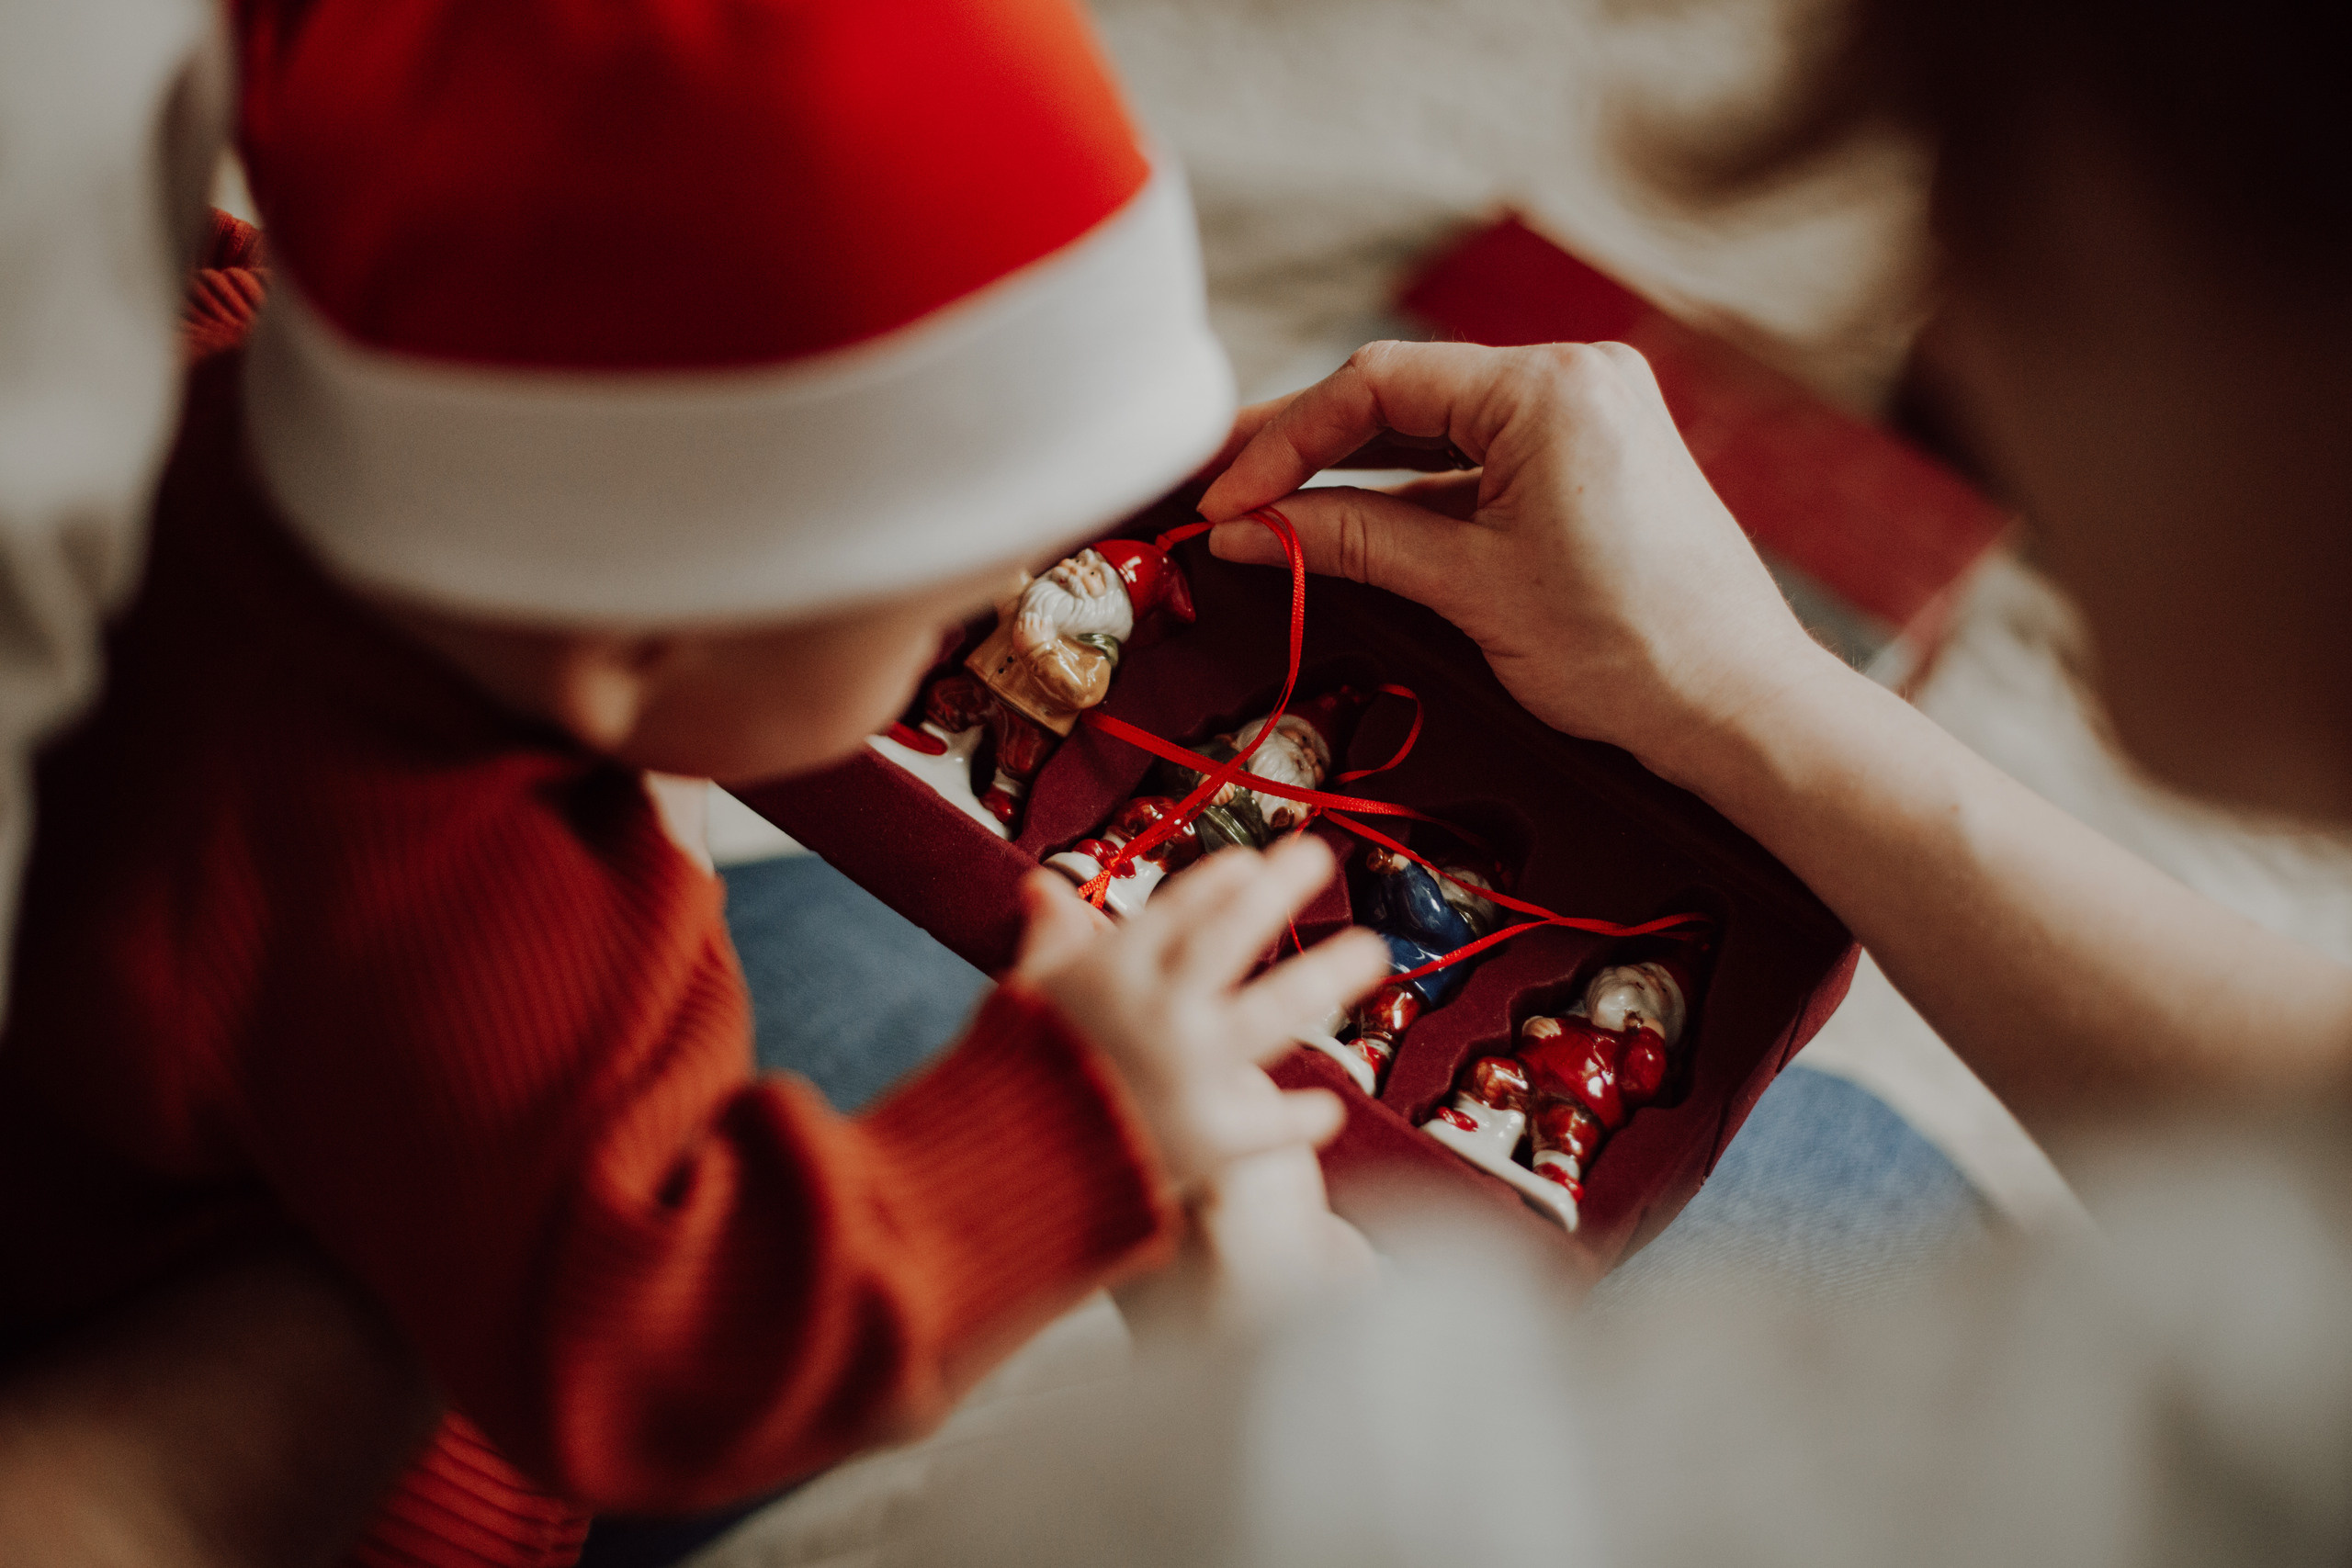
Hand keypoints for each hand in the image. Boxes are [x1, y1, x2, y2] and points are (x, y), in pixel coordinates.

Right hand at [1008, 836, 1390, 1193]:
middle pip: (1232, 939)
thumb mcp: (1030, 996)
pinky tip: (1328, 1110)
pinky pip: (1273, 1123)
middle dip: (1280, 891)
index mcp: (1112, 972)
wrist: (1010, 1176)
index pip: (1179, 910)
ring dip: (1327, 976)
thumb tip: (1042, 882)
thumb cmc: (1020, 1076)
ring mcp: (1190, 1072)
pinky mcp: (1209, 1139)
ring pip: (1275, 1012)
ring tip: (1373, 950)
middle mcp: (1158, 1011)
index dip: (1219, 882)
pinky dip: (1302, 1118)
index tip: (1251, 863)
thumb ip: (1051, 939)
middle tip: (1321, 855)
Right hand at [1199, 341, 1836, 785]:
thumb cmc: (1630, 652)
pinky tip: (1348, 523)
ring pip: (1437, 430)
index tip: (1226, 499)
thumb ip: (1351, 542)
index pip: (1377, 383)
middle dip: (1307, 446)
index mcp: (1550, 387)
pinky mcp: (1594, 460)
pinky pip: (1480, 462)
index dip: (1285, 441)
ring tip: (1266, 506)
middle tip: (1219, 483)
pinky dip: (1415, 494)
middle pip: (1403, 395)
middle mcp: (1575, 378)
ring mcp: (1589, 416)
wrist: (1740, 709)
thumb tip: (1247, 529)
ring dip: (1354, 471)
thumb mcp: (1469, 590)